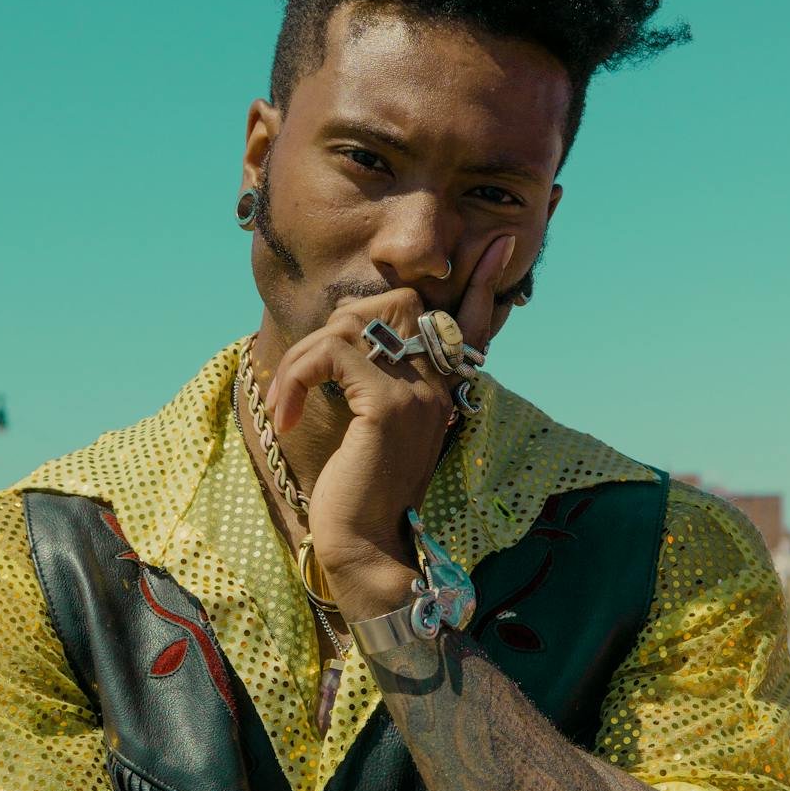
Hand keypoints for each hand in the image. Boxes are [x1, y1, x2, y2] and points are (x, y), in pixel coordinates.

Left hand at [264, 234, 516, 619]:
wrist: (364, 549)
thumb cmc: (359, 492)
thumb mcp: (372, 429)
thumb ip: (376, 384)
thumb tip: (350, 347)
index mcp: (444, 388)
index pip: (470, 320)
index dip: (482, 282)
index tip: (500, 241)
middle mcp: (441, 384)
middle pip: (400, 300)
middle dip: (340, 323)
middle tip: (303, 375)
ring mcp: (419, 392)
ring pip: (355, 322)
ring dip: (305, 356)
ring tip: (288, 398)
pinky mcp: (388, 406)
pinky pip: (333, 351)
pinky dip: (297, 375)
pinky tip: (288, 413)